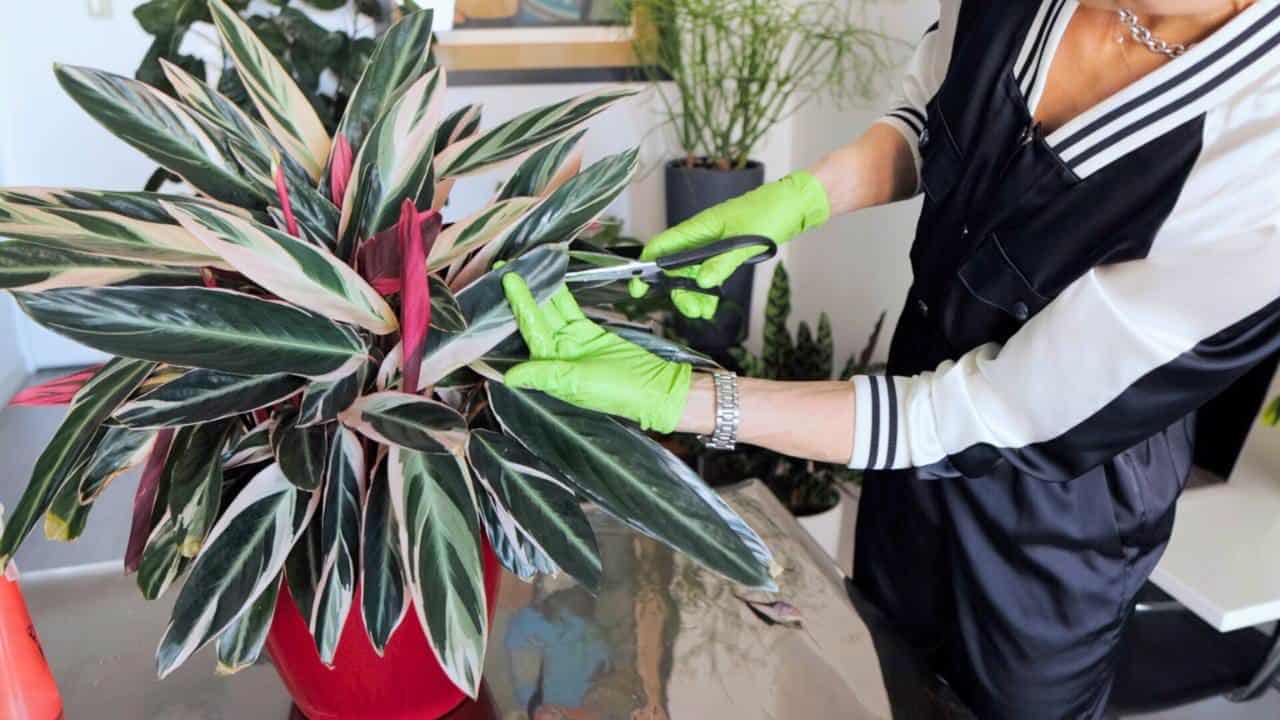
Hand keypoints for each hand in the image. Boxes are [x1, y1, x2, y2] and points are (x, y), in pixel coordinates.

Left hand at [502, 273, 691, 432]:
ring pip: (552, 310)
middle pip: (536, 318)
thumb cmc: (618, 391)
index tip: (507, 281)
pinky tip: (551, 278)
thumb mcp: (578, 383)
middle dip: (522, 294)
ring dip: (539, 290)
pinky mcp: (588, 333)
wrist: (654, 387)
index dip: (518, 305)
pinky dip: (561, 295)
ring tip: (526, 266)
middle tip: (507, 266)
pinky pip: (570, 309)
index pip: (529, 330)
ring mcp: (572, 342)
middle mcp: (556, 354)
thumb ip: (545, 375)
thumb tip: (510, 378)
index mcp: (550, 368)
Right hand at [631, 171, 829, 318]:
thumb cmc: (769, 212)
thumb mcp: (746, 240)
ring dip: (693, 294)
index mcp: (699, 227)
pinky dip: (707, 290)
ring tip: (705, 311)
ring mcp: (712, 245)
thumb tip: (704, 283)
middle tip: (692, 311)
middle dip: (678, 291)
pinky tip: (712, 304)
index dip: (646, 267)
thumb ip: (723, 262)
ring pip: (691, 274)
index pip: (662, 247)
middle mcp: (700, 237)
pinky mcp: (724, 252)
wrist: (792, 205)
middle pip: (674, 267)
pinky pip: (707, 274)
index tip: (638, 289)